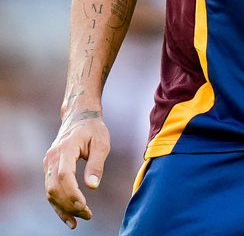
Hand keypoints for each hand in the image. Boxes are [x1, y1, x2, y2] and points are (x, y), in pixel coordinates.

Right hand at [44, 110, 110, 228]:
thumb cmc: (93, 129)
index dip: (72, 194)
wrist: (79, 117)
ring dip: (63, 209)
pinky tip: (69, 218)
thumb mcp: (101, 142)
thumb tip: (92, 186)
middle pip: (55, 187)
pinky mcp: (49, 170)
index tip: (85, 206)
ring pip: (50, 192)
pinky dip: (58, 206)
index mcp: (66, 147)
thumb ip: (97, 164)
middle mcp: (53, 156)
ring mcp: (48, 163)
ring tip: (80, 219)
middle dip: (69, 205)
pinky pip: (50, 191)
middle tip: (87, 215)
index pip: (64, 175)